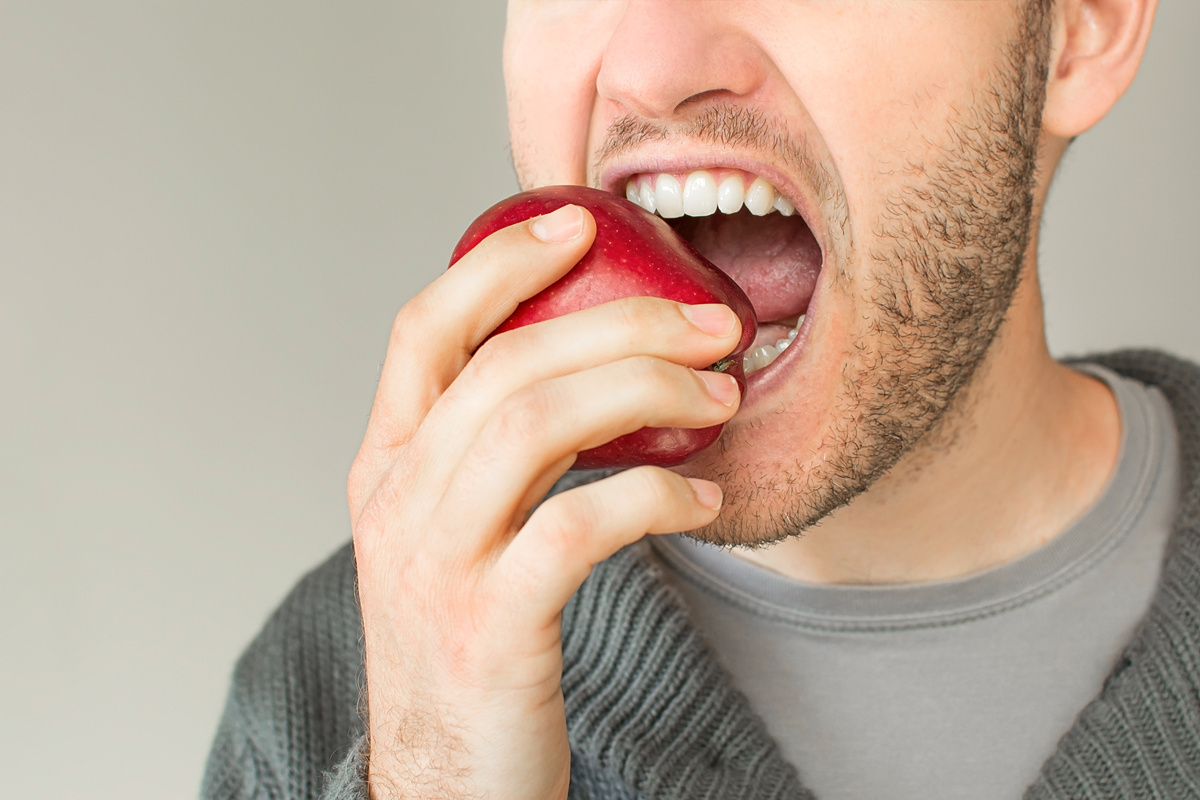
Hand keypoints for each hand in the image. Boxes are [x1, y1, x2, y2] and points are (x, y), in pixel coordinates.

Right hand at [348, 204, 741, 799]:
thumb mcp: (452, 533)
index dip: (498, 265)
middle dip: (620, 324)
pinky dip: (655, 497)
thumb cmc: (467, 643)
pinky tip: (703, 502)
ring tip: (719, 401)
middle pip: (504, 364)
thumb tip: (594, 369)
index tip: (577, 225)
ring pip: (535, 424)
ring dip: (645, 393)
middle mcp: (396, 504)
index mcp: (385, 467)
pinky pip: (580, 528)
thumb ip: (492, 452)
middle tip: (711, 326)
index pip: (423, 330)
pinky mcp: (490, 628)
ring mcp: (436, 566)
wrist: (444, 784)